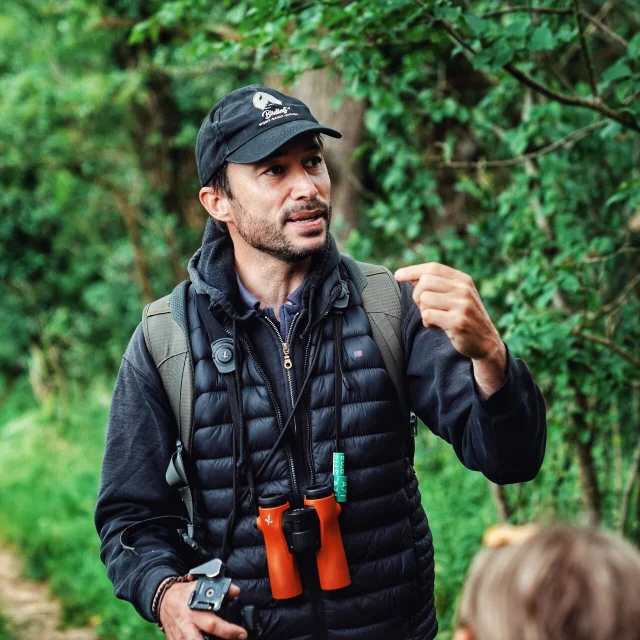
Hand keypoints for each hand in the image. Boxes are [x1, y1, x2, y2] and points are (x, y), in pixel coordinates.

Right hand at [159, 580, 246, 639]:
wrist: (164, 600)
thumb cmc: (185, 593)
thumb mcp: (202, 585)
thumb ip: (220, 588)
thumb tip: (236, 591)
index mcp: (194, 610)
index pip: (213, 624)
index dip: (229, 631)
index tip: (242, 633)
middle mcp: (187, 626)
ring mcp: (180, 637)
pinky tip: (208, 639)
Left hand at [394, 262, 506, 396]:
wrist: (486, 342)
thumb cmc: (464, 317)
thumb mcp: (456, 296)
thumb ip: (437, 285)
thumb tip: (410, 276)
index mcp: (463, 280)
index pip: (433, 268)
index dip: (412, 271)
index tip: (398, 275)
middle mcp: (464, 289)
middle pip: (425, 282)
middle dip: (417, 296)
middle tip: (424, 307)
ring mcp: (462, 305)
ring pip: (425, 299)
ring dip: (423, 312)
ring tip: (434, 319)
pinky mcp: (457, 321)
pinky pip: (428, 315)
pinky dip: (427, 323)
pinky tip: (437, 327)